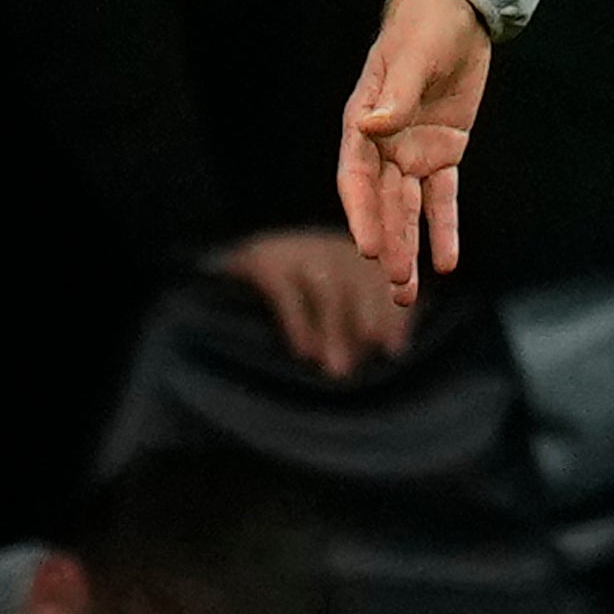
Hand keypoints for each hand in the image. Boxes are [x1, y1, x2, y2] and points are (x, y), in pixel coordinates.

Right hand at [217, 225, 415, 379]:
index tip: (396, 349)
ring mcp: (296, 249)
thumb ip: (361, 320)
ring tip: (340, 369)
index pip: (381, 279)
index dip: (392, 312)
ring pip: (327, 286)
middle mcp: (328, 244)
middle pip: (360, 277)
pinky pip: (287, 292)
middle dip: (372, 317)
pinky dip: (299, 324)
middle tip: (379, 354)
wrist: (217, 276)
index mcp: (350, 252)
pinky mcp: (264, 259)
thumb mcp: (327, 303)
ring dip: (336, 330)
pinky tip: (304, 353)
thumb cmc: (288, 297)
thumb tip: (397, 349)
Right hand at [336, 0, 491, 307]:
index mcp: (362, 122)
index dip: (362, 214)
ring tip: (409, 292)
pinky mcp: (443, 151)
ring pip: (408, 209)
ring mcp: (412, 151)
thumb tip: (373, 123)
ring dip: (409, 247)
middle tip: (396, 289)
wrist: (456, 10)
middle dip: (389, 245)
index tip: (369, 249)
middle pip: (383, 204)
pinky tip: (447, 261)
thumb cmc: (424, 26)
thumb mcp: (413, 56)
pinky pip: (442, 197)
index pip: (357, 178)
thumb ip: (394, 94)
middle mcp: (382, 144)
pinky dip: (444, 227)